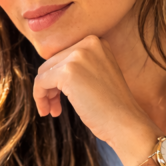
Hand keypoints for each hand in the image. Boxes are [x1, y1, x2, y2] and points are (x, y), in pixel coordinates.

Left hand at [32, 35, 159, 165]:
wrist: (126, 123)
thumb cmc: (111, 107)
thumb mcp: (97, 75)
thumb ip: (79, 66)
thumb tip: (47, 68)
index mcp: (97, 42)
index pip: (64, 56)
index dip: (58, 78)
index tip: (60, 96)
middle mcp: (89, 43)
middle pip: (52, 63)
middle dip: (50, 86)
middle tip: (55, 108)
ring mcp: (78, 55)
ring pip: (44, 72)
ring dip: (44, 93)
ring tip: (51, 110)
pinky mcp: (68, 72)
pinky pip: (40, 82)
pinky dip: (39, 97)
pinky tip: (47, 111)